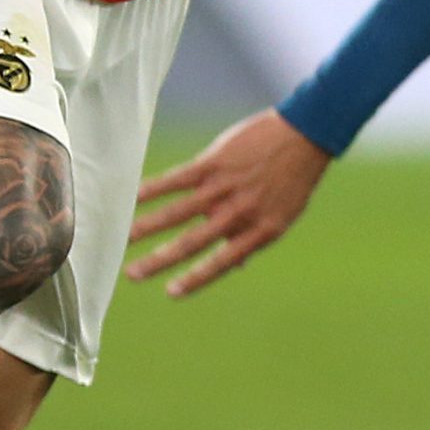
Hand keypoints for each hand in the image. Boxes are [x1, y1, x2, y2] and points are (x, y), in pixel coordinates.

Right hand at [126, 110, 332, 297]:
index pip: (220, 263)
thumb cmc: (293, 179)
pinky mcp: (214, 163)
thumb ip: (253, 238)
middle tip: (132, 275)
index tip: (170, 293)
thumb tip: (236, 264)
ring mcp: (224, 188)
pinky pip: (177, 180)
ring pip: (178, 213)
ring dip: (148, 227)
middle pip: (191, 243)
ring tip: (124, 239)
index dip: (195, 279)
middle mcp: (238, 213)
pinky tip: (133, 198)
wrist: (305, 135)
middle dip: (159, 261)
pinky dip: (154, 190)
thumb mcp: (282, 216)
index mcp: (259, 232)